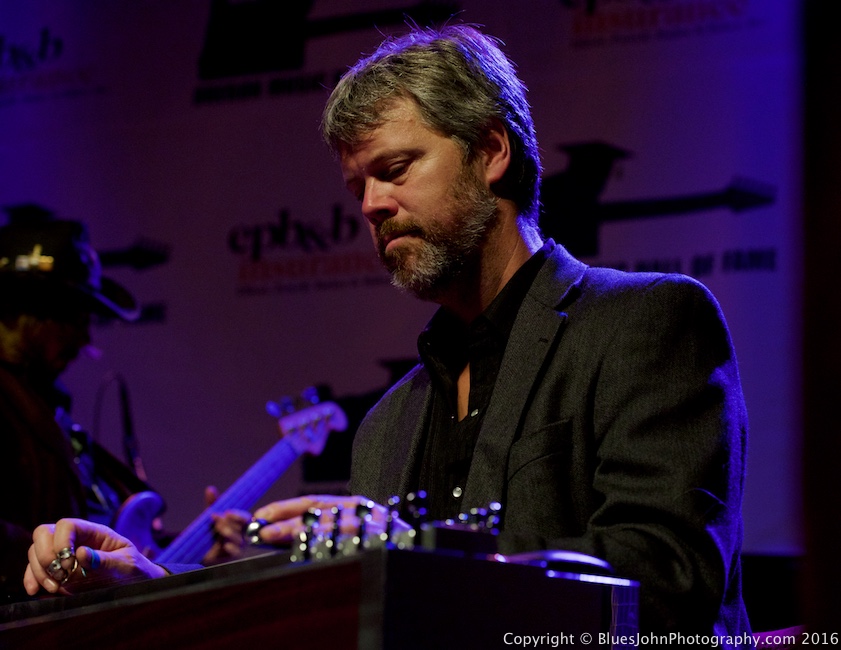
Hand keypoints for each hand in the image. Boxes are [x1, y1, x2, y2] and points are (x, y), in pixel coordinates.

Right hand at [24, 518, 167, 595]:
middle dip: (44, 554)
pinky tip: (34, 590)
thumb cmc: (134, 570)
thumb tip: (80, 554)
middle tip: (58, 574)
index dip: (61, 541)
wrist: (136, 584)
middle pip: (44, 534)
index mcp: (94, 532)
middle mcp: (75, 540)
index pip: (66, 525)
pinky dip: (32, 579)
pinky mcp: (57, 572)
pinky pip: (35, 570)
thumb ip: (105, 561)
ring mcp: (63, 555)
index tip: (68, 562)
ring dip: (38, 570)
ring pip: (35, 552)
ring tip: (54, 587)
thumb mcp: (126, 564)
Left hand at [202, 485, 250, 563]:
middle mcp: (242, 536)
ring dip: (229, 533)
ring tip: (218, 528)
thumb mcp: (211, 518)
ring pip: (240, 540)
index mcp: (239, 524)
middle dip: (230, 522)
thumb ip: (213, 504)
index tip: (227, 512)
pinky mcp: (233, 559)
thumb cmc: (210, 534)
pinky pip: (237, 554)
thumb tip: (210, 489)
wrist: (201, 554)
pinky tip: (225, 545)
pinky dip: (232, 549)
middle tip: (217, 518)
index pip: (245, 518)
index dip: (237, 515)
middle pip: (243, 528)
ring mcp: (239, 548)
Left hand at [249, 494, 409, 544]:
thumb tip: (279, 534)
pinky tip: (316, 551)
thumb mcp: (353, 525)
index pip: (313, 502)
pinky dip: (334, 546)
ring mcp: (374, 525)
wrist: (423, 546)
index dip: (285, 507)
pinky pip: (355, 544)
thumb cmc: (383, 538)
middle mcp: (362, 510)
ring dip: (304, 533)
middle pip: (320, 512)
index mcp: (353, 504)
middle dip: (289, 521)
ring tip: (280, 539)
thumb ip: (323, 527)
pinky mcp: (385, 541)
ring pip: (334, 526)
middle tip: (263, 531)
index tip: (260, 515)